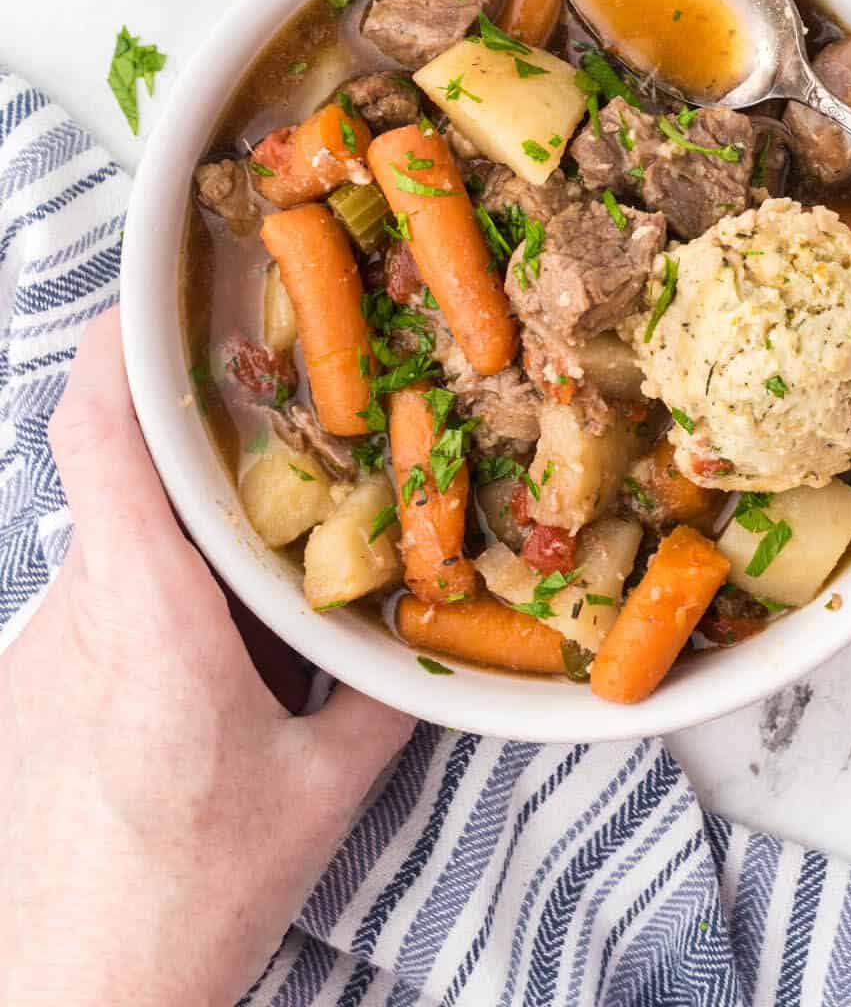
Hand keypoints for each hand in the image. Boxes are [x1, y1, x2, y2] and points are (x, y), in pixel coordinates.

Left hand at [0, 310, 414, 1006]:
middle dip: (186, 408)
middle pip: (110, 457)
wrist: (65, 1001)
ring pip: (109, 521)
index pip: (99, 430)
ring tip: (267, 513)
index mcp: (149, 621)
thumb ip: (380, 701)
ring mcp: (44, 643)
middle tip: (271, 383)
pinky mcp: (36, 678)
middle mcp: (80, 612)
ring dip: (180, 500)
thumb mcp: (316, 800)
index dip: (124, 338)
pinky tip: (217, 625)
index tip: (172, 287)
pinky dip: (157, 567)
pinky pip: (100, 581)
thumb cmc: (181, 910)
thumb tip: (438, 629)